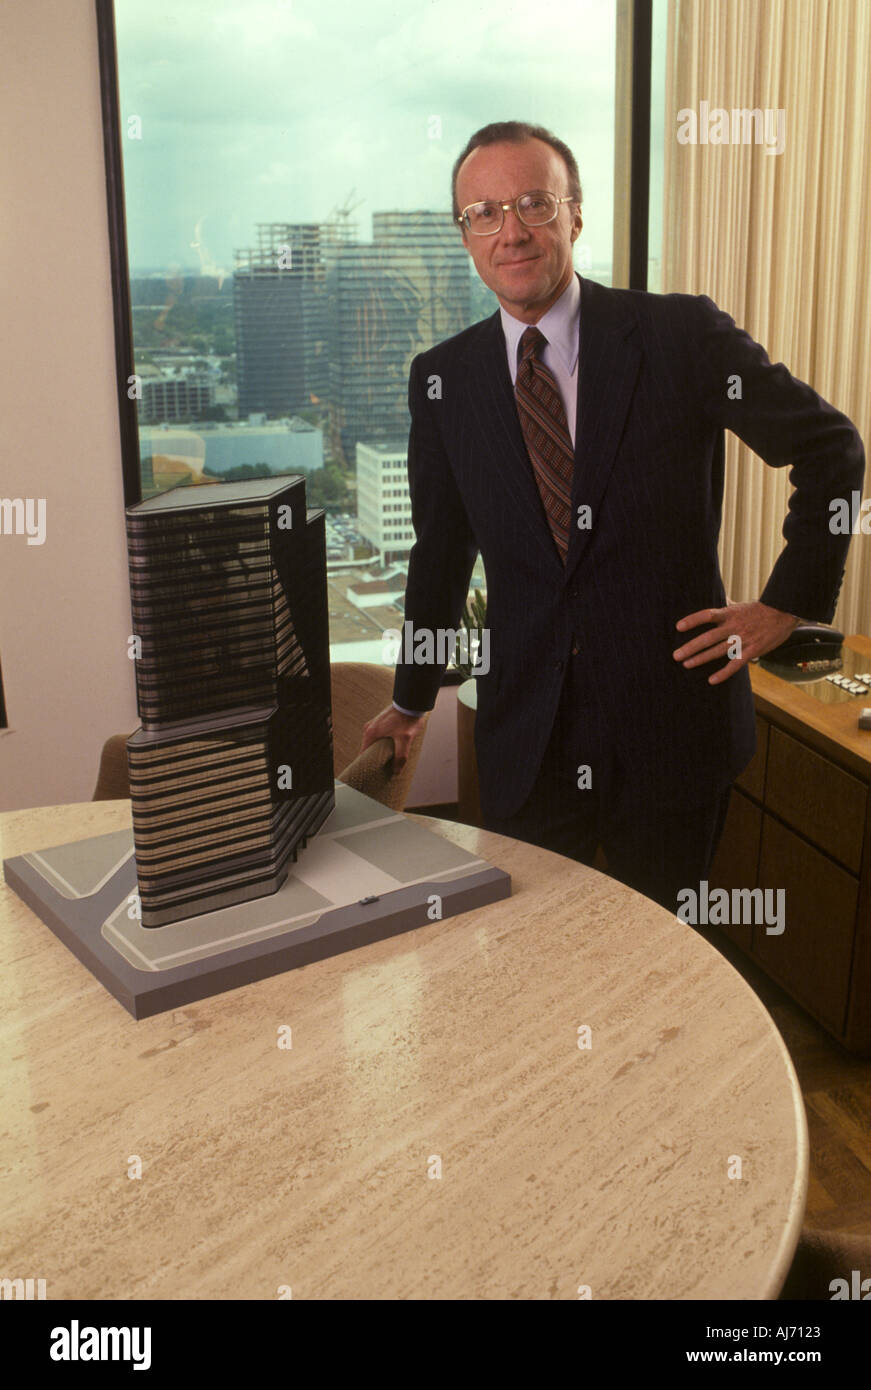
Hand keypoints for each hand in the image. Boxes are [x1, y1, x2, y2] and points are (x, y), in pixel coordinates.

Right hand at [360, 705, 426, 767]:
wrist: (411, 702)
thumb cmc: (406, 719)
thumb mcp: (405, 740)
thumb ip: (401, 756)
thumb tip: (396, 771)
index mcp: (370, 733)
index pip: (363, 754)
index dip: (368, 764)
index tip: (374, 772)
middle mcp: (369, 728)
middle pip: (368, 748)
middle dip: (375, 758)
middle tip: (384, 767)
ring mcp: (375, 723)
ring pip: (374, 742)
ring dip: (380, 749)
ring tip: (389, 758)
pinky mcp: (381, 721)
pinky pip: (379, 735)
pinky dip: (383, 742)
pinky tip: (392, 746)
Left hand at [673, 601, 800, 684]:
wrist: (784, 613)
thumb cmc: (761, 610)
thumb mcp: (741, 605)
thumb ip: (728, 605)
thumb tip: (721, 599)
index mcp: (730, 613)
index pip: (707, 615)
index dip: (692, 620)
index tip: (678, 627)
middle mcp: (734, 626)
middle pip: (708, 638)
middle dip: (690, 647)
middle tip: (675, 655)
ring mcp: (743, 639)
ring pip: (718, 651)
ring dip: (700, 659)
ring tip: (686, 664)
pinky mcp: (752, 651)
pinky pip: (735, 664)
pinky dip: (723, 673)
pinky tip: (711, 680)